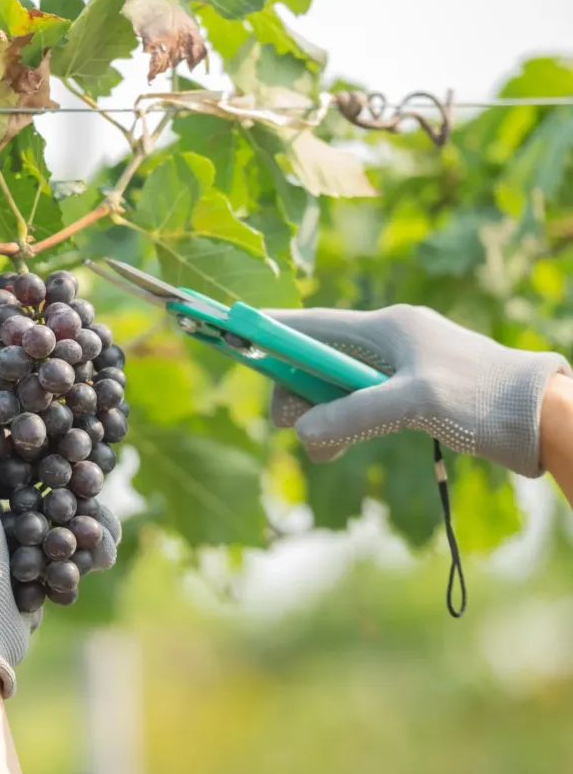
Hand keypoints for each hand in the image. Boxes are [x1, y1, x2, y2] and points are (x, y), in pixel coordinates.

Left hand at [0, 368, 119, 696]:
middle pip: (32, 459)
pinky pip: (68, 535)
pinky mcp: (34, 556)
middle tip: (89, 457)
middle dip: (66, 462)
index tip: (45, 385)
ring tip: (92, 528)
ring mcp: (8, 527)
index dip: (11, 403)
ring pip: (58, 498)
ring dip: (81, 511)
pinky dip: (84, 543)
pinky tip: (95, 553)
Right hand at [266, 304, 571, 477]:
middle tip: (295, 427)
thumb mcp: (411, 404)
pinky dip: (339, 428)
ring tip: (326, 450)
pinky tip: (339, 448)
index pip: (311, 323)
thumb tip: (299, 432)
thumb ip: (351, 415)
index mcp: (385, 328)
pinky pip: (354, 408)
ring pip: (331, 391)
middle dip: (297, 395)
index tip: (234, 336)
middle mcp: (386, 343)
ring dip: (319, 420)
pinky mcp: (407, 397)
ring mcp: (395, 370)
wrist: (539, 418)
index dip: (270, 332)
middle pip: (314, 363)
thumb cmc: (481, 398)